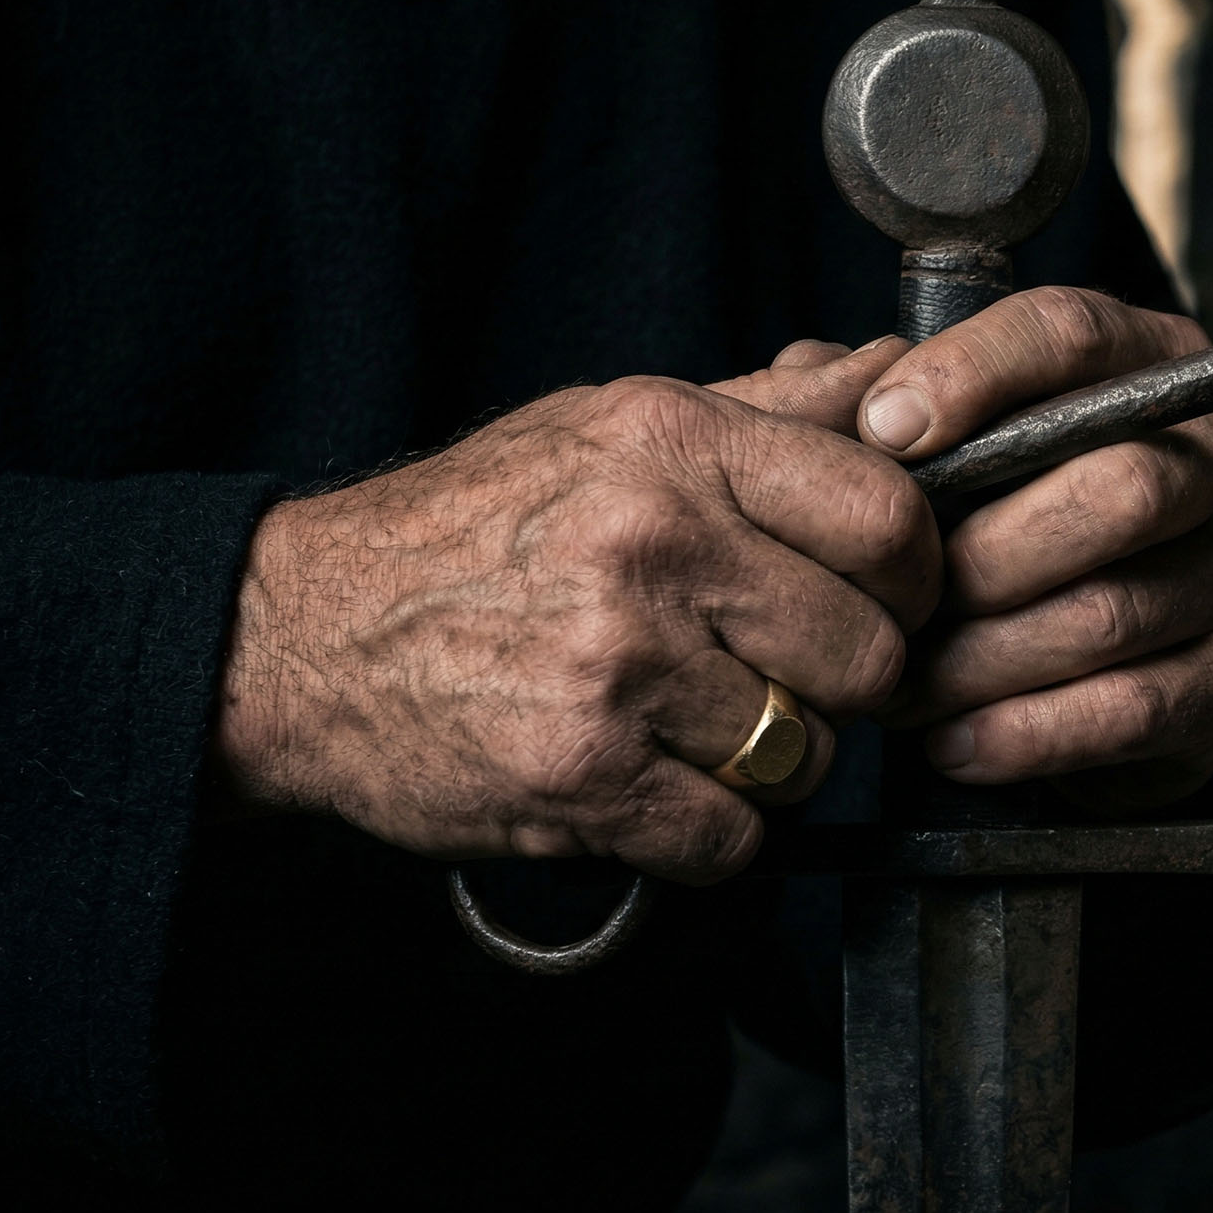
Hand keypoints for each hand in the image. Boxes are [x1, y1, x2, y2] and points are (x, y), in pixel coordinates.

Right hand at [211, 340, 932, 883]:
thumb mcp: (616, 427)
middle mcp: (653, 544)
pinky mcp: (582, 775)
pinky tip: (658, 786)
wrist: (301, 633)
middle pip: (868, 654)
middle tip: (786, 675)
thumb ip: (772, 410)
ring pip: (804, 754)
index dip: (911, 578)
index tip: (882, 599)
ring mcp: (617, 665)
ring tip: (698, 724)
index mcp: (676, 444)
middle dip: (843, 683)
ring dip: (771, 761)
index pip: (889, 518)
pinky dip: (711, 833)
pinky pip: (733, 838)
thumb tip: (897, 374)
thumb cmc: (477, 528)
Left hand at [855, 287, 1212, 812]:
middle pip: (1118, 487)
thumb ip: (874, 403)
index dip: (974, 375)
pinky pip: (1131, 710)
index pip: (1074, 335)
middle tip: (894, 601)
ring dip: (983, 660)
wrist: (1089, 679)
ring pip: (1111, 613)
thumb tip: (811, 379)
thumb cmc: (1001, 533)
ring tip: (899, 686)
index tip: (882, 432)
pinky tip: (953, 741)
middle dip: (983, 555)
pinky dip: (1024, 734)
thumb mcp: (944, 453)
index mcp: (1149, 367)